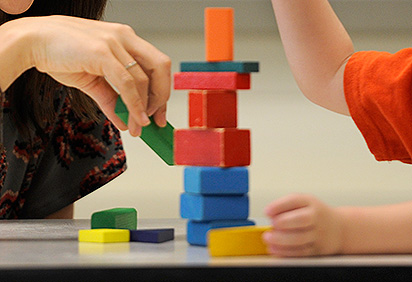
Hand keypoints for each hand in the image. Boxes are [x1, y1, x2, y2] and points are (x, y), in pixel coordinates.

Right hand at [25, 15, 170, 135]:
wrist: (32, 41)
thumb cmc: (60, 53)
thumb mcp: (92, 79)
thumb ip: (110, 98)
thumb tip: (123, 120)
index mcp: (125, 40)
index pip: (156, 66)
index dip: (162, 91)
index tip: (159, 112)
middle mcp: (124, 38)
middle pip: (160, 68)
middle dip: (161, 98)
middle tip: (156, 120)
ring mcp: (115, 43)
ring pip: (143, 79)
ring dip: (144, 109)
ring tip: (138, 127)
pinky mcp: (102, 52)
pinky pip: (127, 83)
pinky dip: (133, 104)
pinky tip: (132, 119)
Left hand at [263, 194, 342, 256]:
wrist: (339, 229)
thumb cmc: (315, 214)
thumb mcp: (303, 203)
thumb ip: (286, 206)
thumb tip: (269, 214)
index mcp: (310, 203)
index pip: (295, 200)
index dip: (279, 206)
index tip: (267, 211)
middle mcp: (316, 217)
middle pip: (301, 220)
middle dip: (283, 222)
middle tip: (271, 224)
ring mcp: (318, 235)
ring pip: (300, 239)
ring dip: (281, 240)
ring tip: (268, 238)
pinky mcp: (317, 250)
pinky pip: (300, 252)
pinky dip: (285, 252)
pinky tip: (274, 249)